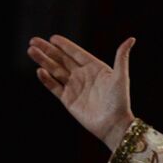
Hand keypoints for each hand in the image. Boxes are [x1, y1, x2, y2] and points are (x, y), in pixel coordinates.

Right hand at [28, 34, 136, 150]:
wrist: (113, 125)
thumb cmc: (120, 101)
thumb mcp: (121, 76)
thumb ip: (121, 57)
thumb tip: (131, 39)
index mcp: (94, 68)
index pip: (76, 53)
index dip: (64, 45)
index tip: (52, 37)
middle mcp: (82, 76)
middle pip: (61, 59)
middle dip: (47, 50)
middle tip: (34, 40)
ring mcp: (74, 87)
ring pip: (55, 71)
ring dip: (43, 61)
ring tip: (31, 51)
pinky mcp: (68, 100)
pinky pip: (54, 87)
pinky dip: (46, 79)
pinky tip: (39, 70)